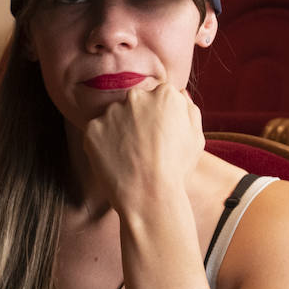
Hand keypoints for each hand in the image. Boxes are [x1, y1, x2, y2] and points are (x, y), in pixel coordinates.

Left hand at [83, 84, 203, 209]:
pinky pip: (96, 133)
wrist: (149, 195)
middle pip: (134, 104)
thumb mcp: (195, 137)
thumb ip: (188, 110)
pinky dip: (101, 144)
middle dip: (136, 120)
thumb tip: (178, 94)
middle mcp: (136, 97)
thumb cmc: (177, 169)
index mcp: (165, 94)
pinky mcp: (92, 128)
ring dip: (117, 131)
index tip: (157, 136)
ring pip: (113, 118)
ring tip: (128, 156)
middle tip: (141, 147)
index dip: (157, 118)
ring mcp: (112, 112)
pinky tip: (114, 160)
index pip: (157, 97)